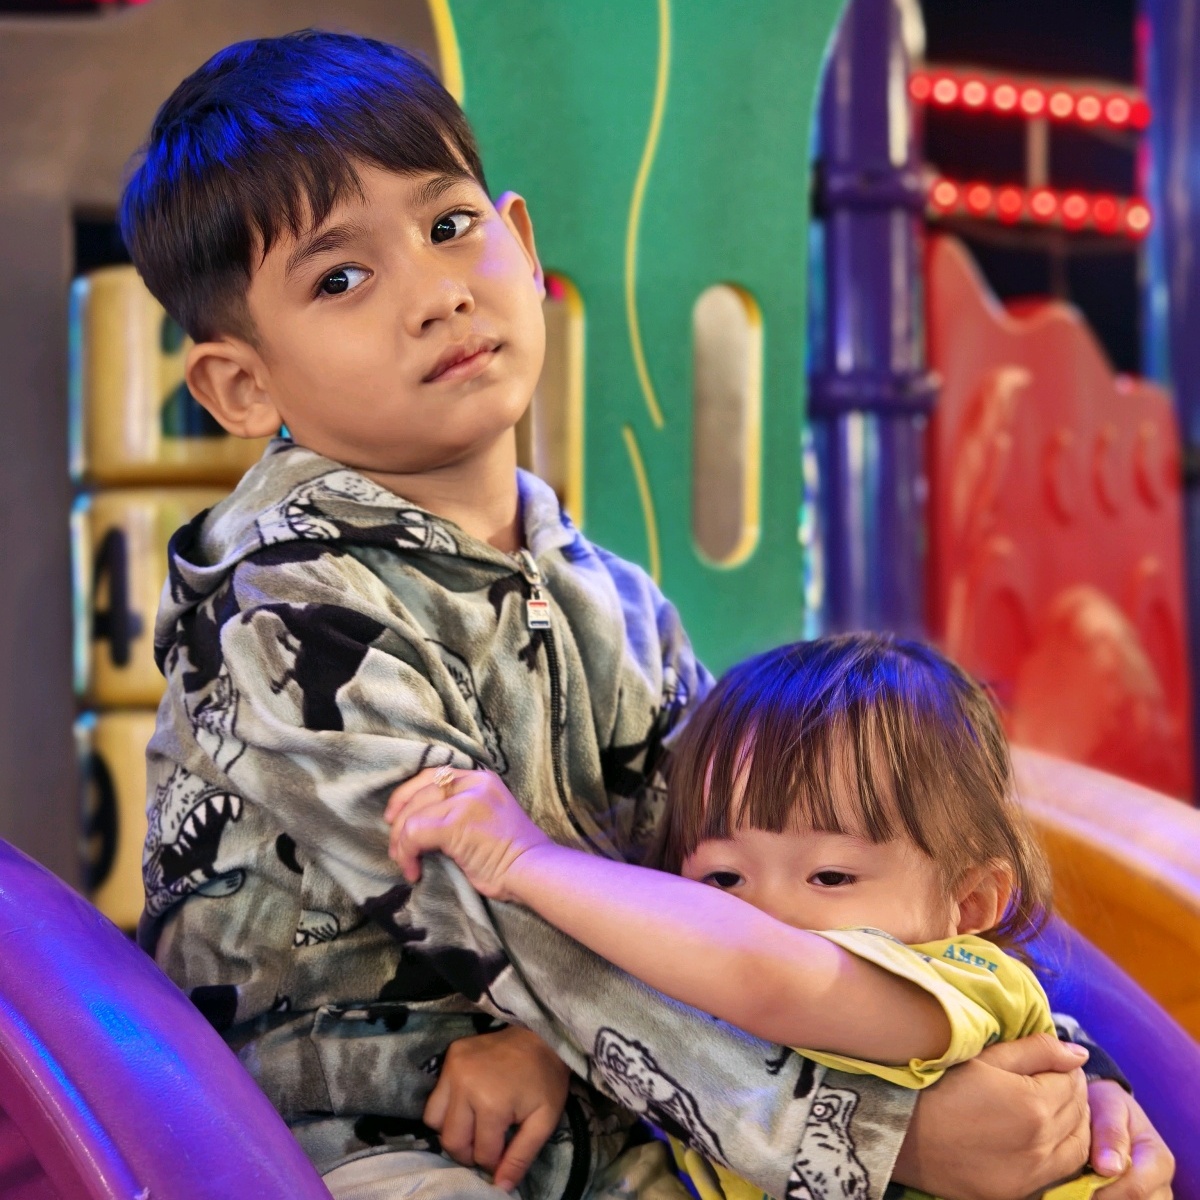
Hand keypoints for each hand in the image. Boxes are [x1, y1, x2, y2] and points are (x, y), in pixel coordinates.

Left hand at [386, 767, 549, 899]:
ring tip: (406, 863)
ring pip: (413, 815)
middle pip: (419, 793)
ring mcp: (466, 801)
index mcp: (482, 779)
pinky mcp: (457, 823)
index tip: (394, 817)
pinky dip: (407, 853)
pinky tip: (414, 870)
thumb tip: (418, 822)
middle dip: (399, 822)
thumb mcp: (486, 817)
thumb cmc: (512, 854)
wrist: (534, 870)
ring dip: (401, 843)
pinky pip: (414, 834)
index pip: (433, 774)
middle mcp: (474, 783)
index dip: (407, 793)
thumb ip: (459, 809)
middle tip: (396, 849)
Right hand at [425, 1026, 569, 1190]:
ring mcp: (453, 1068)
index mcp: (491, 1104)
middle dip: (469, 1151)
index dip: (495, 1160)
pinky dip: (447, 1107)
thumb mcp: (544, 1121)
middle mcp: (465, 1085)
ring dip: (452, 1130)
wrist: (542, 1034)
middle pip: (452, 1141)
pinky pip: (435, 1096)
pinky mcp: (450, 1055)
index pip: (481, 1154)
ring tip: (475, 1124)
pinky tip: (468, 1103)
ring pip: (433, 1120)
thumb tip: (500, 1187)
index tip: (506, 1150)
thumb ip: (521, 1157)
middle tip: (488, 1142)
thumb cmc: (546, 1079)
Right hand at [892, 1032, 1089, 1199]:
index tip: (1052, 1061)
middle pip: (1079, 1114)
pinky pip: (1058, 1175)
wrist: (900, 1134)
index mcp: (1033, 1105)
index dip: (1065, 1066)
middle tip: (1055, 1079)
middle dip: (1073, 1092)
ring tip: (1055, 1108)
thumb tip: (1079, 1054)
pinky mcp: (1017, 1195)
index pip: (1072, 1081)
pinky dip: (1062, 1153)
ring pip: (1078, 1148)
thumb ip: (1036, 1051)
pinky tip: (1044, 1137)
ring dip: (1075, 1125)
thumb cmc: (936, 1085)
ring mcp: (1031, 1177)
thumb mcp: (983, 1057)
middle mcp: (1040, 1145)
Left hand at [1086, 1080, 1173, 1199]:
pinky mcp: (1137, 1199)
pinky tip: (1089, 1184)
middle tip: (1077, 1176)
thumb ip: (1110, 1134)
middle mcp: (1161, 1184)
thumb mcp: (1109, 1107)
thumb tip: (1109, 1169)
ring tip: (1084, 1176)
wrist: (1105, 1107)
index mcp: (1159, 1160)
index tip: (1079, 1175)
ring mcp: (1153, 1196)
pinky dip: (1102, 1196)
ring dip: (1102, 1196)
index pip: (1136, 1189)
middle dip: (1101, 1195)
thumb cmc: (1107, 1105)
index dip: (1104, 1188)